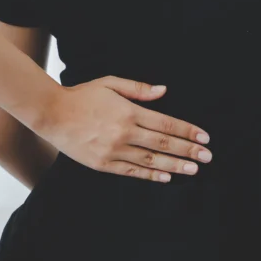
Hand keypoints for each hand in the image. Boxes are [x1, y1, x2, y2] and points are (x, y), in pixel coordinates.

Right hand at [33, 77, 211, 182]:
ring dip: (175, 165)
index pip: (166, 123)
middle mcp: (124, 133)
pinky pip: (132, 171)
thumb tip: (164, 91)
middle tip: (208, 157)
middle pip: (164, 143)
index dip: (188, 131)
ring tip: (194, 169)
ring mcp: (114, 150)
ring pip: (151, 160)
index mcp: (128, 112)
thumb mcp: (110, 83)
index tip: (204, 137)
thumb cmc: (82, 95)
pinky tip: (166, 177)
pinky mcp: (103, 164)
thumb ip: (138, 89)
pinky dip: (151, 175)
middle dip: (188, 150)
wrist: (52, 113)